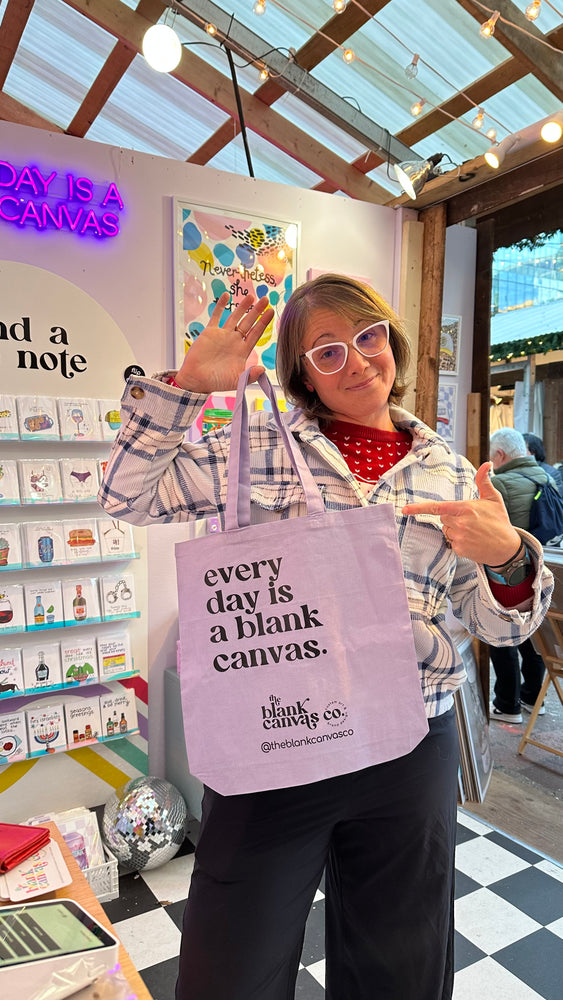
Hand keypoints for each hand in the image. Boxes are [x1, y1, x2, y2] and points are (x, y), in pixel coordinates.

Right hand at [174, 291, 274, 393]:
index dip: (263, 322)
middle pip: (248, 322)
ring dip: (242, 307)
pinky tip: (226, 295)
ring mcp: (222, 335)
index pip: (256, 333)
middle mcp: (234, 341)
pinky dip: (221, 306)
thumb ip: (250, 375)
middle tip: (265, 299)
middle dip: (257, 311)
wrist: (196, 380)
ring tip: (251, 296)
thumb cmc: (217, 382)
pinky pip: (216, 316)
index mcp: (242, 351)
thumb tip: (263, 370)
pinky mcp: (210, 332)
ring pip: (235, 317)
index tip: (271, 311)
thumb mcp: (237, 380)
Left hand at [402, 462, 521, 565]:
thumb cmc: (500, 521)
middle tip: (471, 520)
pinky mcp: (460, 549)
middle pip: (443, 518)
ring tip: (473, 531)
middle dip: (452, 517)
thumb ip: (484, 481)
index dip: (419, 508)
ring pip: (446, 530)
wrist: (507, 548)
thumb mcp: (494, 499)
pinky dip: (460, 541)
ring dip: (456, 530)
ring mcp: (459, 537)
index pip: (437, 507)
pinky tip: (473, 541)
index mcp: (465, 508)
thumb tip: (486, 464)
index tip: (405, 510)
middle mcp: (459, 523)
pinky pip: (452, 542)